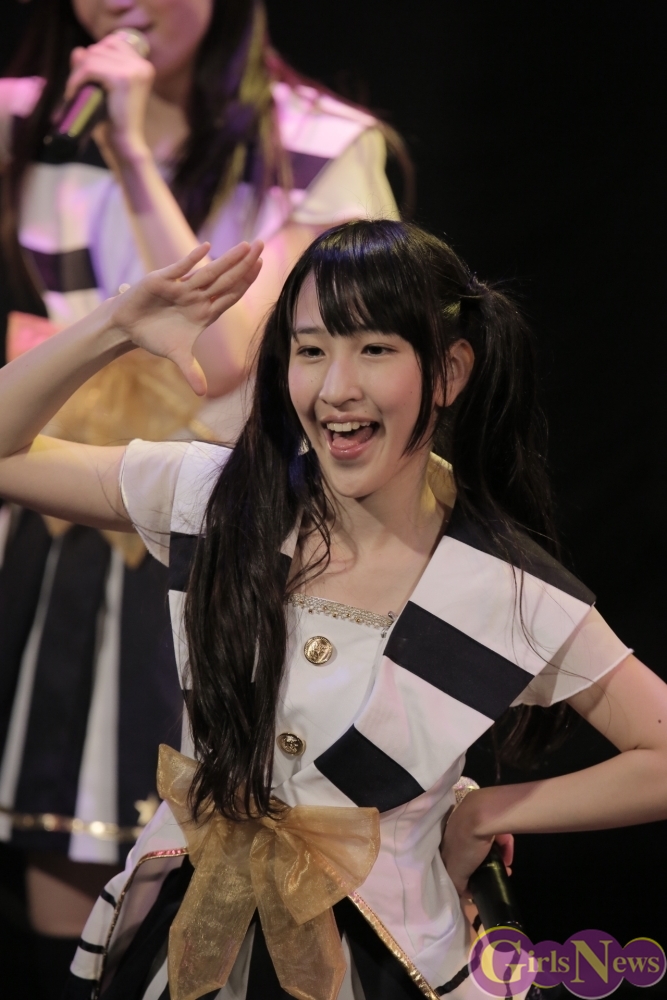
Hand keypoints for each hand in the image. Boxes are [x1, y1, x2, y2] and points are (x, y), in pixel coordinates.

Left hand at [65, 33, 154, 160]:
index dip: (95, 55)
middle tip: (77, 86)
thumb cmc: (115, 121)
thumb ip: (93, 67)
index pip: (112, 42)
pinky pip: (89, 69)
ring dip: (77, 73)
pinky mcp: (121, 78)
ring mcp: (133, 71)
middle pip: (101, 47)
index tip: (87, 76)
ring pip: (93, 56)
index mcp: (143, 66)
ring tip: (74, 91)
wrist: (126, 144)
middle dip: (84, 64)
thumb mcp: (105, 89)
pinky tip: (72, 93)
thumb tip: (78, 50)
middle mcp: (142, 66)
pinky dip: (75, 80)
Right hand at [110, 240, 262, 394]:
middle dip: (244, 264)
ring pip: (208, 272)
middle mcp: (196, 296)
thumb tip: (202, 394)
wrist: (128, 326)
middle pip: (225, 279)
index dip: (246, 281)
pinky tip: (206, 248)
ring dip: (227, 260)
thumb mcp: (176, 355)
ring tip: (246, 246)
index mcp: (204, 311)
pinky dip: (191, 260)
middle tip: (262, 244)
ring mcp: (181, 287)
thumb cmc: (155, 336)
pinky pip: (180, 269)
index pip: (231, 294)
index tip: (261, 266)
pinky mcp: (161, 281)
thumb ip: (191, 371)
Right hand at [440, 791, 513, 896]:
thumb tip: (465, 893)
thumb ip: (458, 883)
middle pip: (471, 851)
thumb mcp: (456, 870)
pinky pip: (497, 835)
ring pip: (485, 843)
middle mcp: (459, 830)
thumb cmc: (465, 844)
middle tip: (494, 875)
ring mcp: (475, 821)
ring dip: (496, 858)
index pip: (453, 859)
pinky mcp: (491, 817)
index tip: (477, 883)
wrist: (481, 815)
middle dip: (483, 866)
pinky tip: (509, 858)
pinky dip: (503, 847)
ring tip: (506, 868)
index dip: (464, 873)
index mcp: (448, 842)